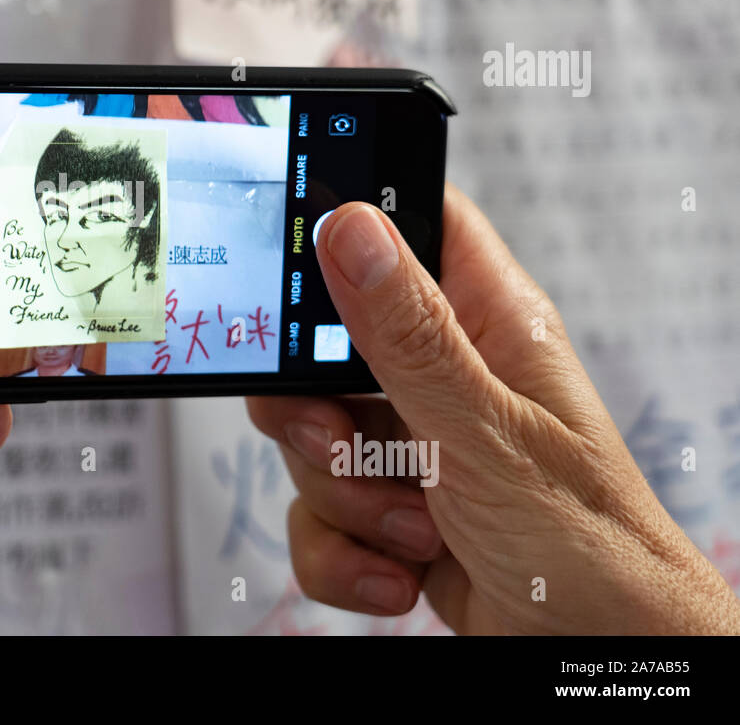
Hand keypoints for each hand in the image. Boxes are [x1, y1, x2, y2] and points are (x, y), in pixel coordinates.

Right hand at [249, 185, 739, 633]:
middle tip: (347, 443)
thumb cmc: (590, 546)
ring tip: (414, 525)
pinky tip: (400, 570)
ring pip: (310, 435)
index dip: (351, 223)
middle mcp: (444, 375)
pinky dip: (342, 551)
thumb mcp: (486, 431)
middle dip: (315, 411)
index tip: (292, 255)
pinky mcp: (387, 506)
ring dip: (344, 496)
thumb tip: (351, 229)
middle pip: (322, 345)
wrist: (589, 659)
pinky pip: (314, 509)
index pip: (413, 224)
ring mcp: (411, 443)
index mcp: (487, 323)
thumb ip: (410, 336)